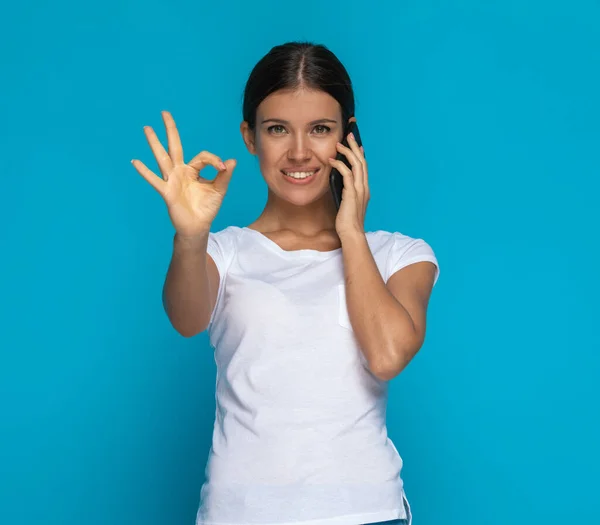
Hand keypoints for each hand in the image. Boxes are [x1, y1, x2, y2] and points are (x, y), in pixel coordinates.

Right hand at [131, 111, 235, 237]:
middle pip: (174, 146)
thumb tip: (232, 161)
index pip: (202, 156)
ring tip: (147, 128)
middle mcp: (180, 171)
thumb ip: (224, 175)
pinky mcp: (167, 191)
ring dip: (155, 143)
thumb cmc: (207, 208)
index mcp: (193, 170)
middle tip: (164, 112)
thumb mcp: (219, 190)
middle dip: (170, 130)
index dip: (214, 160)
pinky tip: (135, 161)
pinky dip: (145, 171)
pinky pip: (155, 180)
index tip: (223, 168)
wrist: (198, 226)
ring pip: (162, 158)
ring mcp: (172, 180)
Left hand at [328, 130, 368, 237]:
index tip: (356, 144)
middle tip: (349, 135)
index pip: (364, 167)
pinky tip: (332, 160)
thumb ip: (347, 193)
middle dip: (355, 146)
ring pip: (356, 164)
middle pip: (361, 161)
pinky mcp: (351, 193)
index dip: (360, 154)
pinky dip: (339, 165)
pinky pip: (346, 174)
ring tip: (339, 144)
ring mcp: (359, 190)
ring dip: (347, 152)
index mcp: (364, 189)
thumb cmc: (347, 222)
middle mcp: (364, 187)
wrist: (351, 233)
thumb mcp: (348, 203)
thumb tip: (340, 184)